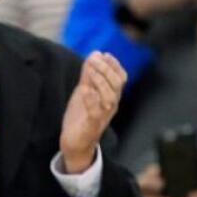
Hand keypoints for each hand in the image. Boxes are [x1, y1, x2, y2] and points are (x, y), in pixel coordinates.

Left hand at [59, 51, 125, 172]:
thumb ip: (89, 74)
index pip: (120, 78)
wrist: (75, 142)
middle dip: (106, 69)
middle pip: (116, 85)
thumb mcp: (85, 90)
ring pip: (109, 98)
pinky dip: (92, 101)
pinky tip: (85, 90)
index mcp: (111, 96)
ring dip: (100, 82)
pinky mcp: (91, 126)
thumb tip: (95, 54)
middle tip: (94, 59)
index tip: (104, 54)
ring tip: (91, 72)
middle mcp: (110, 106)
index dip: (114, 65)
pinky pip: (95, 113)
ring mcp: (102, 116)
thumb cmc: (82, 115)